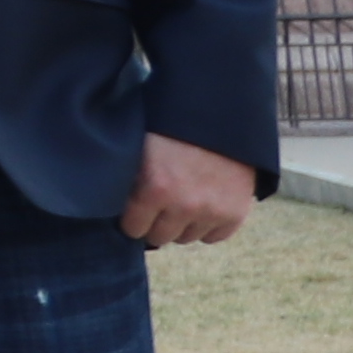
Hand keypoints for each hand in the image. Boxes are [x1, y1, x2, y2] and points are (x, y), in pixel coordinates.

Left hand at [121, 128, 254, 248]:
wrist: (221, 114)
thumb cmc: (172, 125)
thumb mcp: (141, 147)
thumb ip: (130, 179)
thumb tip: (117, 204)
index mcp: (155, 189)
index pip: (133, 228)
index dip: (132, 218)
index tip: (134, 210)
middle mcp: (184, 205)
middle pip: (160, 237)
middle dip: (155, 223)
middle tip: (158, 206)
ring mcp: (212, 211)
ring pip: (186, 238)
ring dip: (181, 225)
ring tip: (182, 202)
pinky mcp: (236, 213)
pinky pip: (213, 237)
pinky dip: (207, 226)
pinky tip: (203, 208)